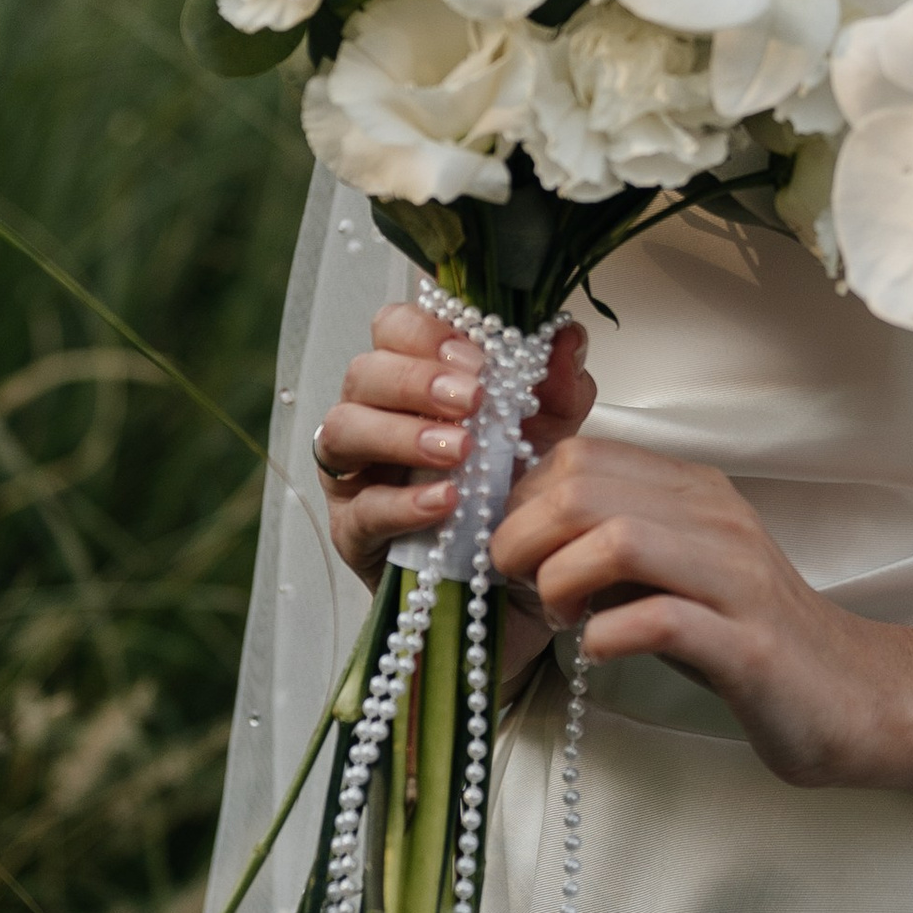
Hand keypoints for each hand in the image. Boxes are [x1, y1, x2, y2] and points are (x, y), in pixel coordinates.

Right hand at [312, 305, 596, 604]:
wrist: (512, 584)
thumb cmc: (512, 496)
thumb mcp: (548, 437)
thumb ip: (557, 386)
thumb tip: (568, 335)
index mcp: (414, 380)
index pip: (395, 328)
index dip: (428, 332)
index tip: (479, 357)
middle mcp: (374, 415)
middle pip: (364, 371)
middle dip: (417, 380)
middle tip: (472, 401)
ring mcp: (355, 473)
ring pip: (344, 429)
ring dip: (402, 433)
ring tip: (459, 452)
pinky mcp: (353, 530)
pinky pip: (363, 507)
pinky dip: (404, 501)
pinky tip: (445, 503)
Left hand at [489, 437, 895, 791]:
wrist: (851, 694)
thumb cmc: (745, 636)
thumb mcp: (674, 570)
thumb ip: (611, 543)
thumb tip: (521, 536)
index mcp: (695, 492)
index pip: (581, 456)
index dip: (523, 500)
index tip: (517, 550)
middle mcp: (717, 520)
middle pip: (584, 489)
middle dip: (523, 538)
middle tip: (525, 586)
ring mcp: (737, 579)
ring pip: (617, 539)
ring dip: (561, 580)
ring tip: (563, 616)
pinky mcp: (748, 646)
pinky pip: (660, 620)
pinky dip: (608, 634)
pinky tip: (601, 650)